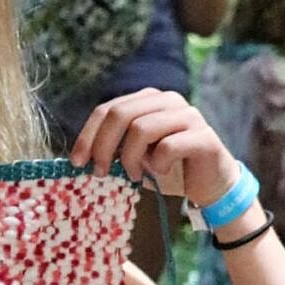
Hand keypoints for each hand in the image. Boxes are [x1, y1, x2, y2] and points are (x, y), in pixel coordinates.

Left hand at [69, 89, 236, 206]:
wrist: (207, 184)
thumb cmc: (166, 168)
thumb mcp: (132, 155)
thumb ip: (111, 147)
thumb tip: (79, 156)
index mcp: (146, 100)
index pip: (106, 110)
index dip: (87, 136)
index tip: (76, 162)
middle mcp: (167, 100)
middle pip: (120, 114)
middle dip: (103, 146)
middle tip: (99, 172)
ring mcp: (188, 115)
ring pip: (142, 129)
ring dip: (130, 158)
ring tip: (134, 175)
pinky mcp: (204, 136)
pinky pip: (168, 147)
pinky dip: (157, 164)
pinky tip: (160, 173)